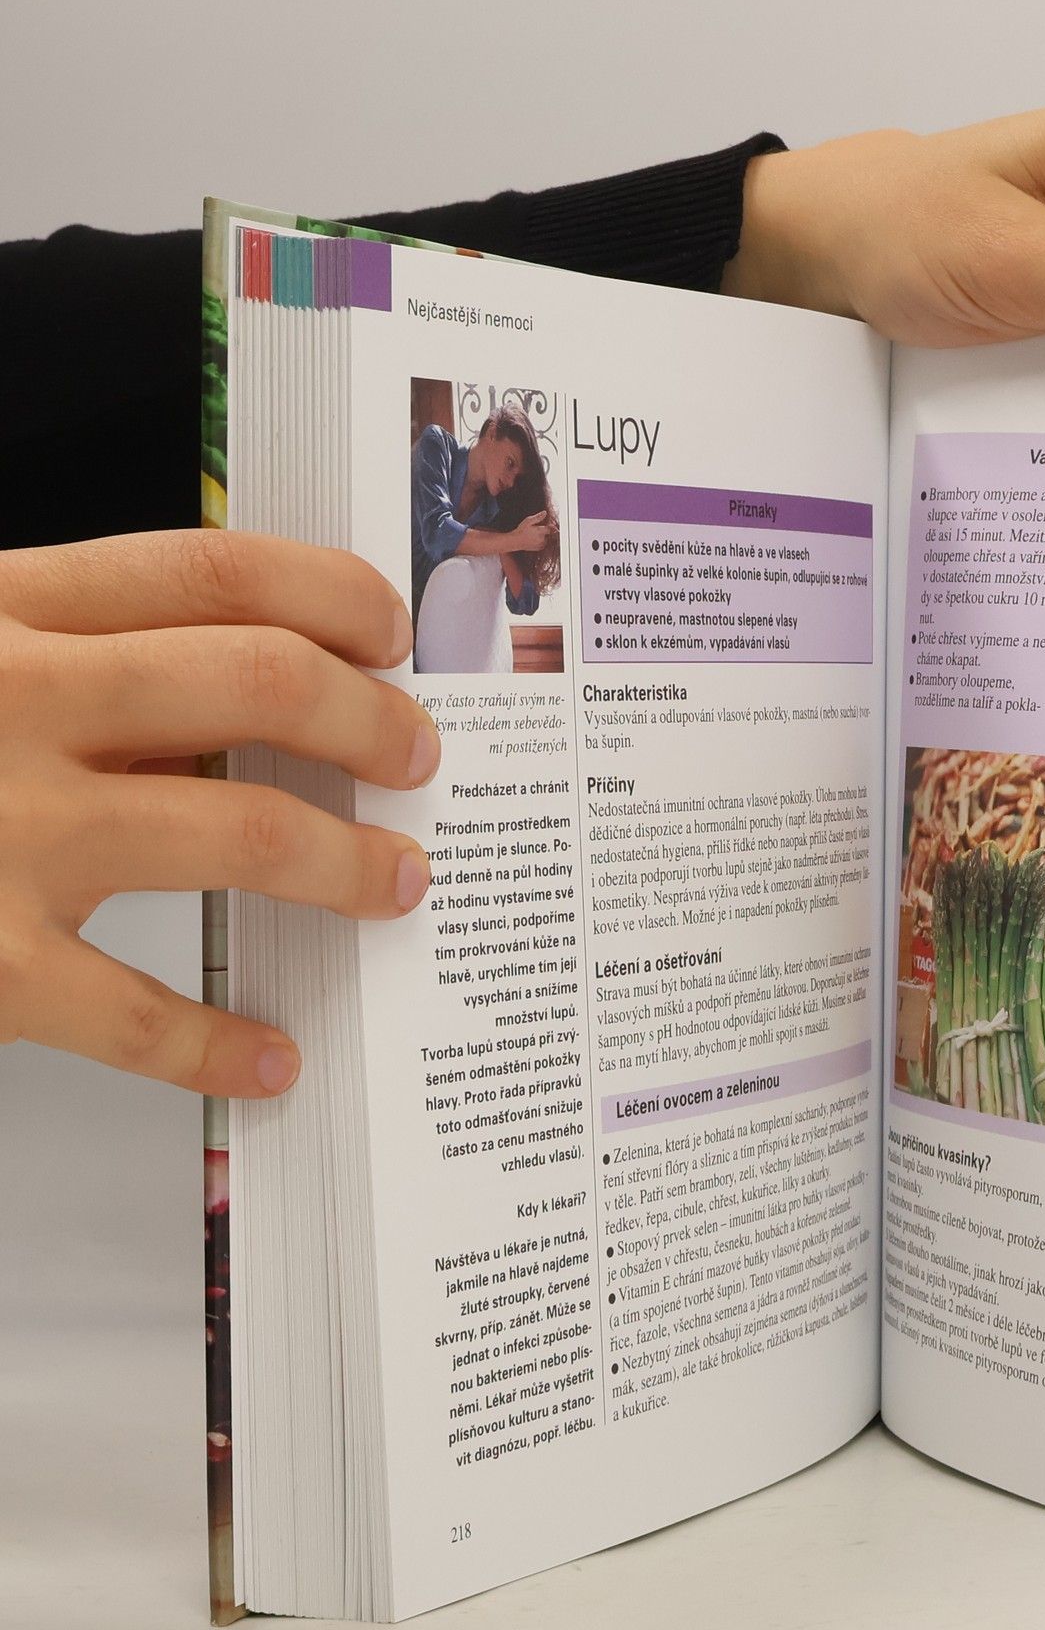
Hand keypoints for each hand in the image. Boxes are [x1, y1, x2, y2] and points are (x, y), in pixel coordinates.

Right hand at [0, 532, 440, 1095]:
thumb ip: (74, 667)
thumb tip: (244, 710)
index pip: (208, 569)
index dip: (328, 592)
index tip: (388, 628)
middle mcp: (8, 703)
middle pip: (255, 682)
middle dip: (368, 720)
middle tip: (418, 755)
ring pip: (236, 832)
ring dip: (345, 862)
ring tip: (398, 882)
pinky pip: (134, 1015)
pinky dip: (217, 1046)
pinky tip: (271, 1060)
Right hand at [503, 513, 552, 554]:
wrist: (515, 541)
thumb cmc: (521, 531)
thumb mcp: (528, 521)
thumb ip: (538, 517)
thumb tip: (545, 513)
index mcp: (540, 532)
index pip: (551, 528)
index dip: (550, 525)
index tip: (547, 524)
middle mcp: (542, 539)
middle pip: (548, 534)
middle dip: (545, 530)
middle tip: (536, 529)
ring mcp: (541, 545)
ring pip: (546, 539)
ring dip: (543, 536)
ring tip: (534, 534)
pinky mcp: (539, 548)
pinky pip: (543, 544)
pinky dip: (540, 541)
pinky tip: (533, 538)